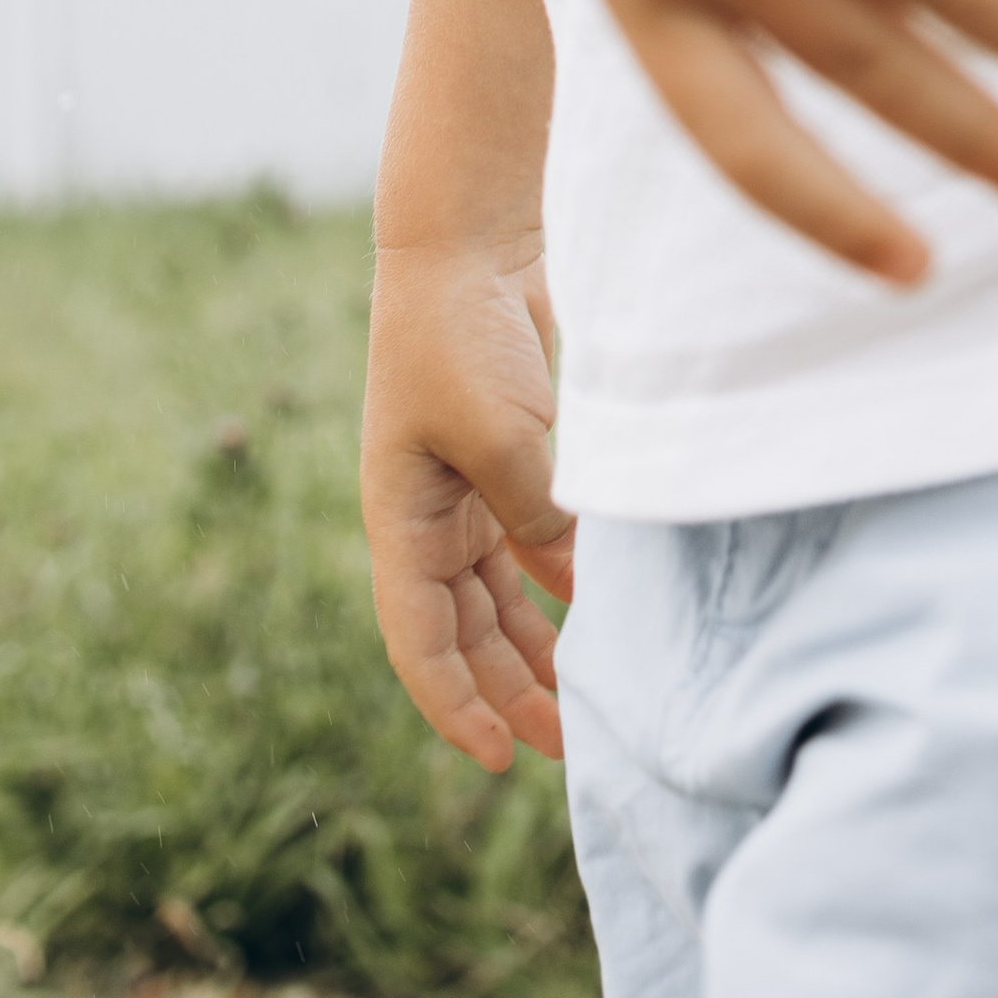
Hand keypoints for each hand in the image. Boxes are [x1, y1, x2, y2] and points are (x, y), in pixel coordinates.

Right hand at [361, 239, 575, 770]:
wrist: (471, 237)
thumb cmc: (462, 332)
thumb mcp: (501, 435)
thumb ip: (537, 514)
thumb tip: (578, 582)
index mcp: (400, 519)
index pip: (420, 640)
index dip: (455, 706)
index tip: (500, 760)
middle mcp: (426, 514)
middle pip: (462, 629)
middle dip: (506, 689)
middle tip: (566, 745)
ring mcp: (465, 485)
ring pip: (496, 593)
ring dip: (534, 644)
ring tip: (582, 696)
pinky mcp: (507, 453)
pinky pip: (527, 540)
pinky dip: (558, 577)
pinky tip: (597, 604)